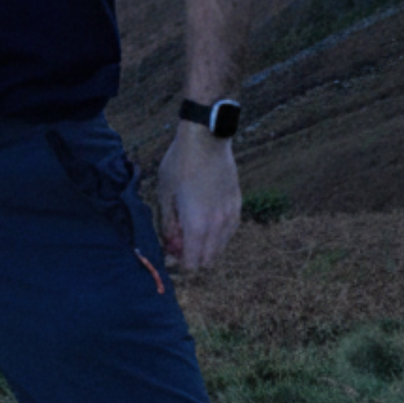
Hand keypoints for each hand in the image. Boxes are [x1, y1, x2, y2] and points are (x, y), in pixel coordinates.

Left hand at [157, 122, 241, 270]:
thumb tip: (171, 245)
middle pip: (208, 260)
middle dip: (193, 257)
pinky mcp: (238, 205)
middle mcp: (217, 226)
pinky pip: (229, 231)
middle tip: (179, 241)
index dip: (180, 263)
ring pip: (220, 247)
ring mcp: (231, 215)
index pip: (193, 263)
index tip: (171, 253)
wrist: (206, 139)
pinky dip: (218, 234)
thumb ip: (168, 225)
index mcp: (197, 225)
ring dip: (206, 246)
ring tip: (191, 228)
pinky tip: (207, 220)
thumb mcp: (165, 194)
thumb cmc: (180, 164)